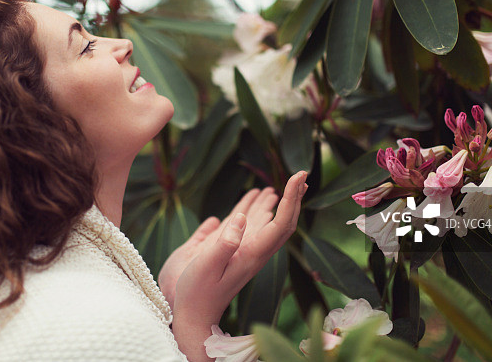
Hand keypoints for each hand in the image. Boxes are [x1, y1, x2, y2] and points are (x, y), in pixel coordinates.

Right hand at [170, 171, 306, 360]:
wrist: (190, 315)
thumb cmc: (196, 293)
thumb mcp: (206, 266)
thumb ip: (224, 242)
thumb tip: (242, 217)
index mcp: (252, 253)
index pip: (281, 223)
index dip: (292, 198)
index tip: (299, 176)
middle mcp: (252, 251)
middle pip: (281, 222)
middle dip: (292, 198)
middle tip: (301, 176)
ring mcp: (241, 251)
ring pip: (264, 223)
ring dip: (273, 203)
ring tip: (280, 186)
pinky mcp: (228, 252)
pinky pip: (245, 226)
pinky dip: (250, 210)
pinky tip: (249, 203)